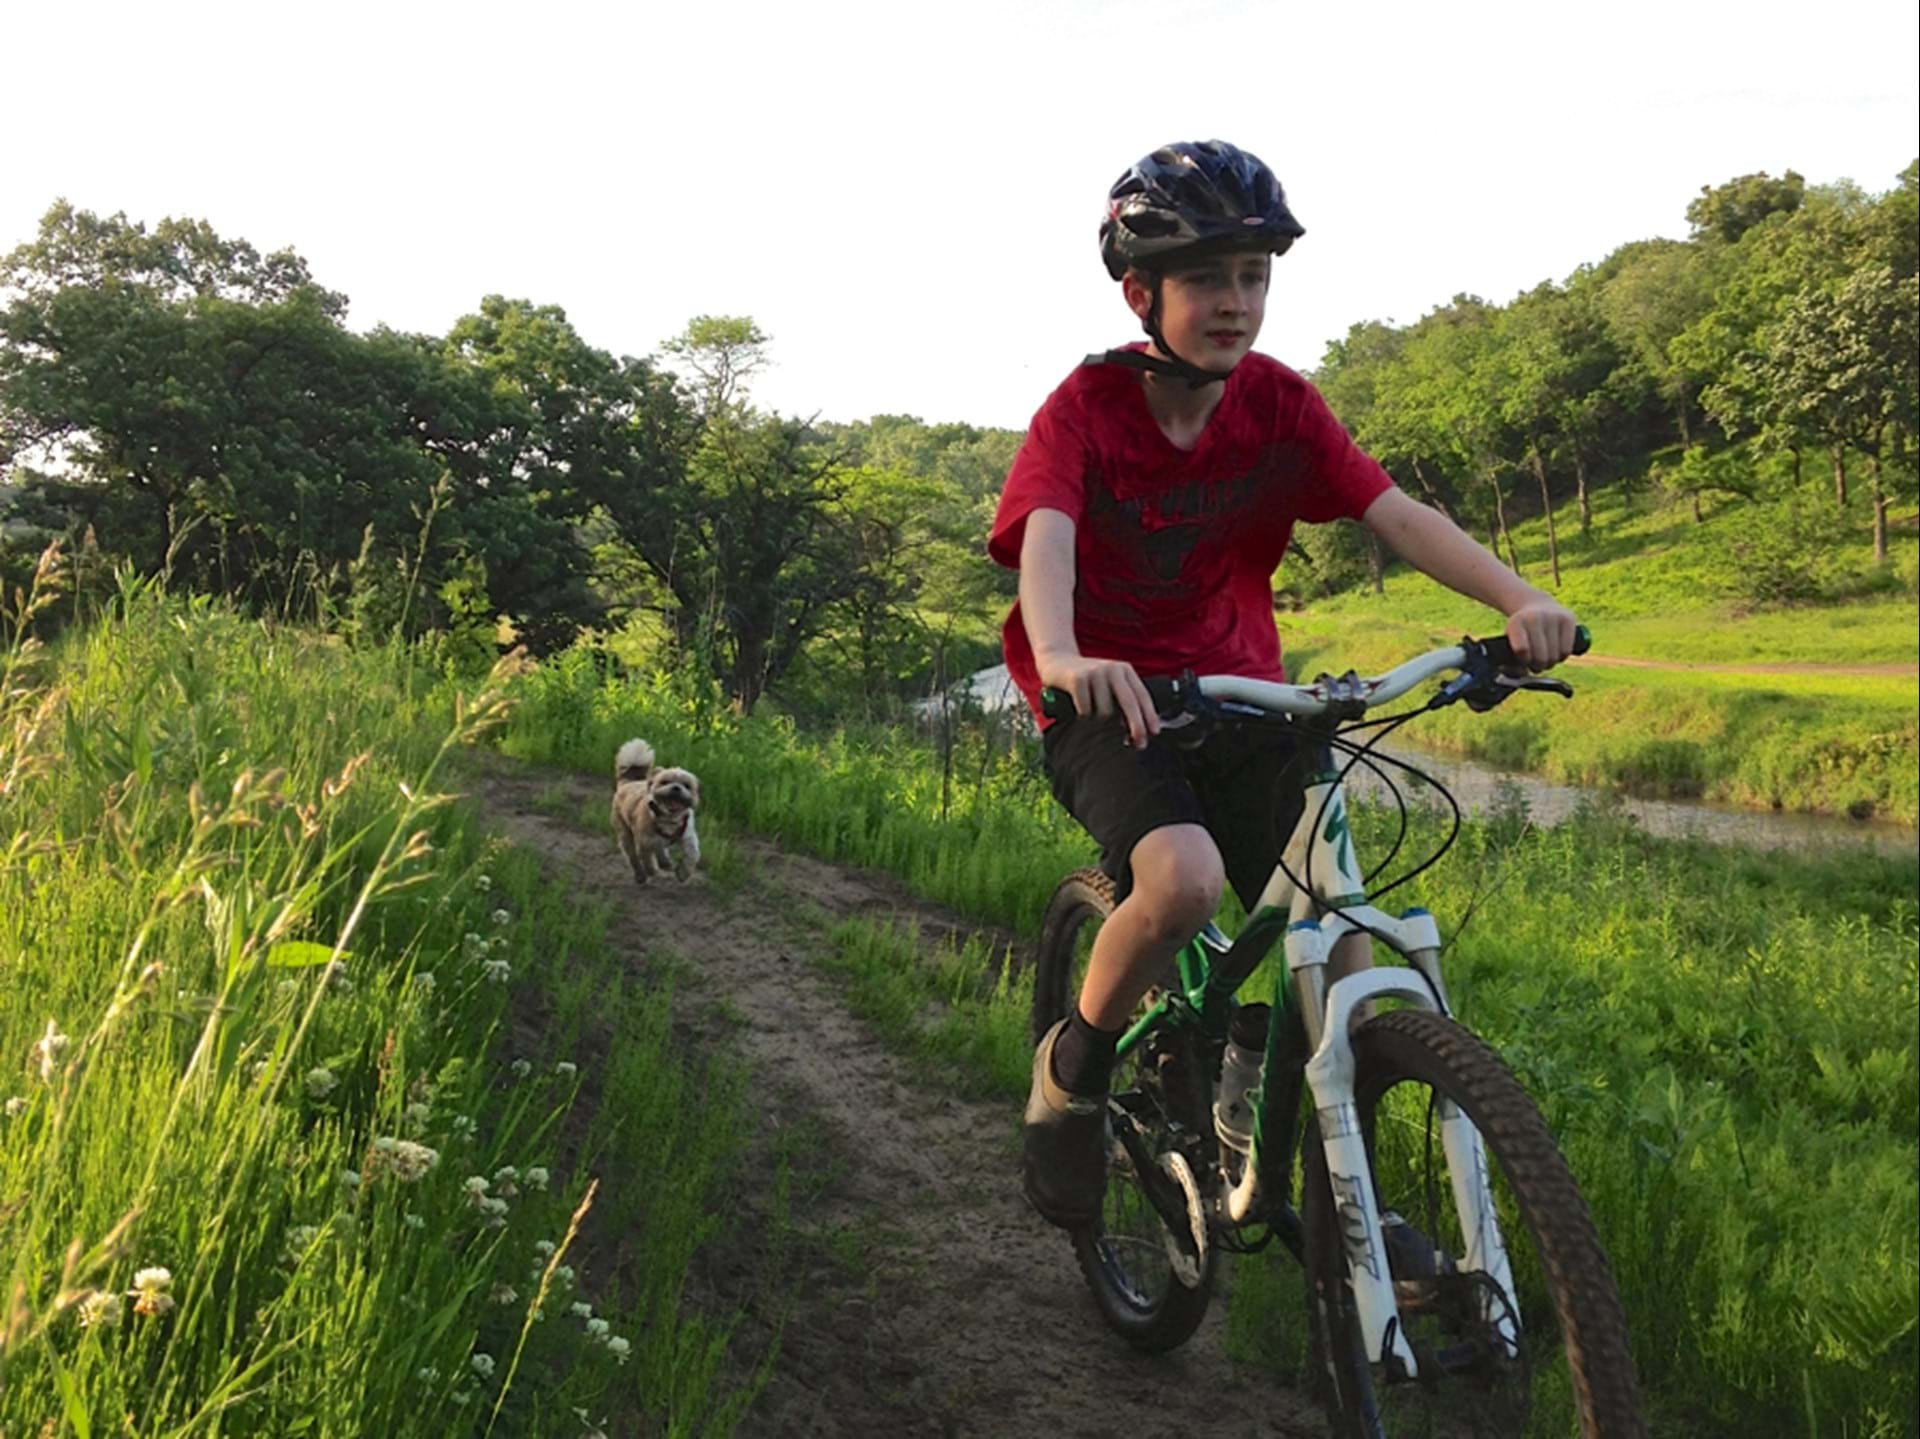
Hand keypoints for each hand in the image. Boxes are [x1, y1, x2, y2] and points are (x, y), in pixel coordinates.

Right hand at [1037, 652, 1159, 748]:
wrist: (1057, 661)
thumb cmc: (1087, 680)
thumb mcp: (1109, 685)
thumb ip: (1122, 702)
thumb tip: (1134, 732)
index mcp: (1124, 670)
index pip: (1142, 695)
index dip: (1149, 715)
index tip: (1153, 733)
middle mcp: (1112, 669)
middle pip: (1129, 702)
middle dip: (1136, 726)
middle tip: (1139, 743)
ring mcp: (1095, 672)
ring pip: (1106, 710)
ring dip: (1100, 719)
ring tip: (1091, 712)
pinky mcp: (1078, 679)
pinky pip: (1086, 709)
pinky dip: (1083, 715)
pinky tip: (1078, 707)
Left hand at [1504, 597, 1579, 670]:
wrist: (1536, 605)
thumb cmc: (1522, 631)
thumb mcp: (1510, 640)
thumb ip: (1511, 660)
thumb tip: (1521, 675)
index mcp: (1516, 623)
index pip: (1522, 650)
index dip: (1524, 662)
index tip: (1523, 661)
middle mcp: (1534, 617)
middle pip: (1540, 657)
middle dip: (1538, 666)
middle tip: (1535, 664)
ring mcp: (1553, 617)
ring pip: (1554, 656)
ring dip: (1550, 663)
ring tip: (1544, 658)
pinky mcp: (1568, 619)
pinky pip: (1566, 650)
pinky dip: (1561, 657)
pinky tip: (1556, 653)